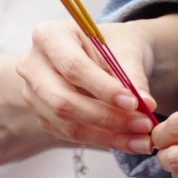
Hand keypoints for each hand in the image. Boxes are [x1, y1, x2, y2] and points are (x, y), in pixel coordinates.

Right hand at [21, 15, 167, 152]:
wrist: (107, 54)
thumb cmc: (114, 45)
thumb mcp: (126, 49)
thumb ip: (132, 75)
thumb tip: (145, 104)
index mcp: (48, 36)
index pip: (72, 67)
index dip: (103, 88)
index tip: (134, 103)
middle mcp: (33, 66)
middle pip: (63, 100)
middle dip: (106, 117)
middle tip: (143, 124)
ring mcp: (34, 93)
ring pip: (67, 122)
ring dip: (108, 135)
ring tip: (142, 139)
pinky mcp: (43, 115)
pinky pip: (71, 134)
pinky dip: (104, 140)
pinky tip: (130, 141)